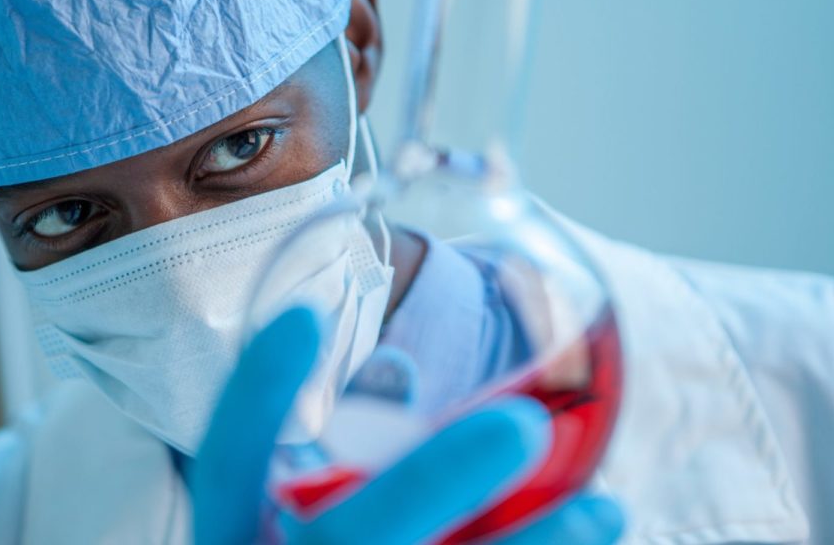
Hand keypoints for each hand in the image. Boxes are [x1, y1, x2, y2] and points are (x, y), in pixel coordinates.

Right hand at [188, 306, 623, 543]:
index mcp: (235, 543)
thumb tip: (399, 374)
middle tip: (522, 423)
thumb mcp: (300, 512)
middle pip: (342, 543)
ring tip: (605, 507)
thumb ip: (344, 450)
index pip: (228, 467)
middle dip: (432, 481)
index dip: (257, 393)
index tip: (305, 312)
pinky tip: (592, 535)